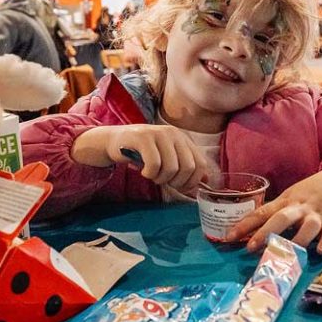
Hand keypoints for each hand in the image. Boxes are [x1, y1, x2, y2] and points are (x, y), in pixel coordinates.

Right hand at [72, 124, 213, 190]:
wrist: (115, 141)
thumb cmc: (143, 153)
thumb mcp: (167, 157)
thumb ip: (184, 166)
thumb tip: (205, 181)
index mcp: (184, 138)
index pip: (201, 164)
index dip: (192, 181)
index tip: (180, 187)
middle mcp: (174, 133)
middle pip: (188, 167)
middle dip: (176, 182)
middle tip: (163, 182)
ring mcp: (159, 133)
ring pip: (172, 167)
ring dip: (161, 179)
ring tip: (152, 175)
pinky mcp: (143, 137)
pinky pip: (154, 164)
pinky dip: (150, 174)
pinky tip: (144, 172)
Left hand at [225, 166, 321, 253]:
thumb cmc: (308, 195)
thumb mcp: (288, 199)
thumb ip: (273, 215)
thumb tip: (248, 233)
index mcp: (284, 202)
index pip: (261, 213)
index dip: (244, 225)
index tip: (228, 237)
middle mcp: (298, 208)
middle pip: (281, 218)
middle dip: (265, 233)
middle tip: (250, 247)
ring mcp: (316, 215)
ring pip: (307, 226)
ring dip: (297, 239)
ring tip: (287, 253)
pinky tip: (321, 250)